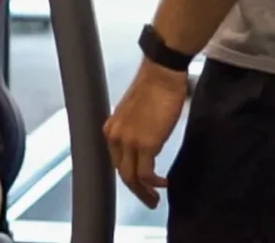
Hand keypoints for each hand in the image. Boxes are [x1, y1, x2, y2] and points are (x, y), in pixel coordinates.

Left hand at [103, 60, 187, 208]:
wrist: (161, 75)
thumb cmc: (153, 89)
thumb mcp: (134, 113)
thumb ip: (133, 130)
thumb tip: (143, 143)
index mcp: (110, 129)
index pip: (115, 160)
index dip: (127, 176)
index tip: (139, 185)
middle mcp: (114, 136)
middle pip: (121, 172)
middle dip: (135, 190)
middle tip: (149, 200)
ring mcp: (128, 141)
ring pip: (131, 177)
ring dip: (144, 192)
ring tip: (155, 199)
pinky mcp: (145, 144)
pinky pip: (145, 174)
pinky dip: (153, 184)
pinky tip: (164, 184)